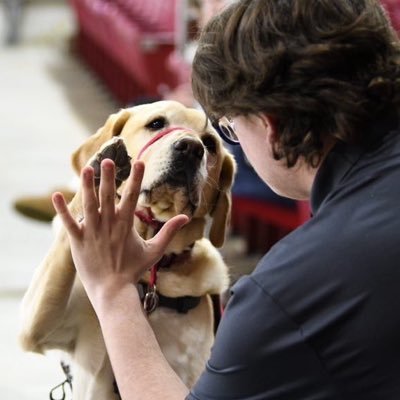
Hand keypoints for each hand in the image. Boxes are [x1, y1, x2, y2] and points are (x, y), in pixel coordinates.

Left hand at [52, 159, 188, 304]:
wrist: (112, 290)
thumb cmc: (134, 270)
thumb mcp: (155, 251)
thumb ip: (169, 232)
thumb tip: (185, 217)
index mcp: (126, 225)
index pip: (131, 197)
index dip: (135, 178)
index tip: (138, 162)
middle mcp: (108, 225)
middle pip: (107, 196)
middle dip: (108, 177)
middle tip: (107, 159)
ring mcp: (92, 233)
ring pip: (88, 205)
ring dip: (87, 186)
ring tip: (87, 169)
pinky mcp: (78, 242)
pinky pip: (68, 223)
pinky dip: (62, 210)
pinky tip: (55, 195)